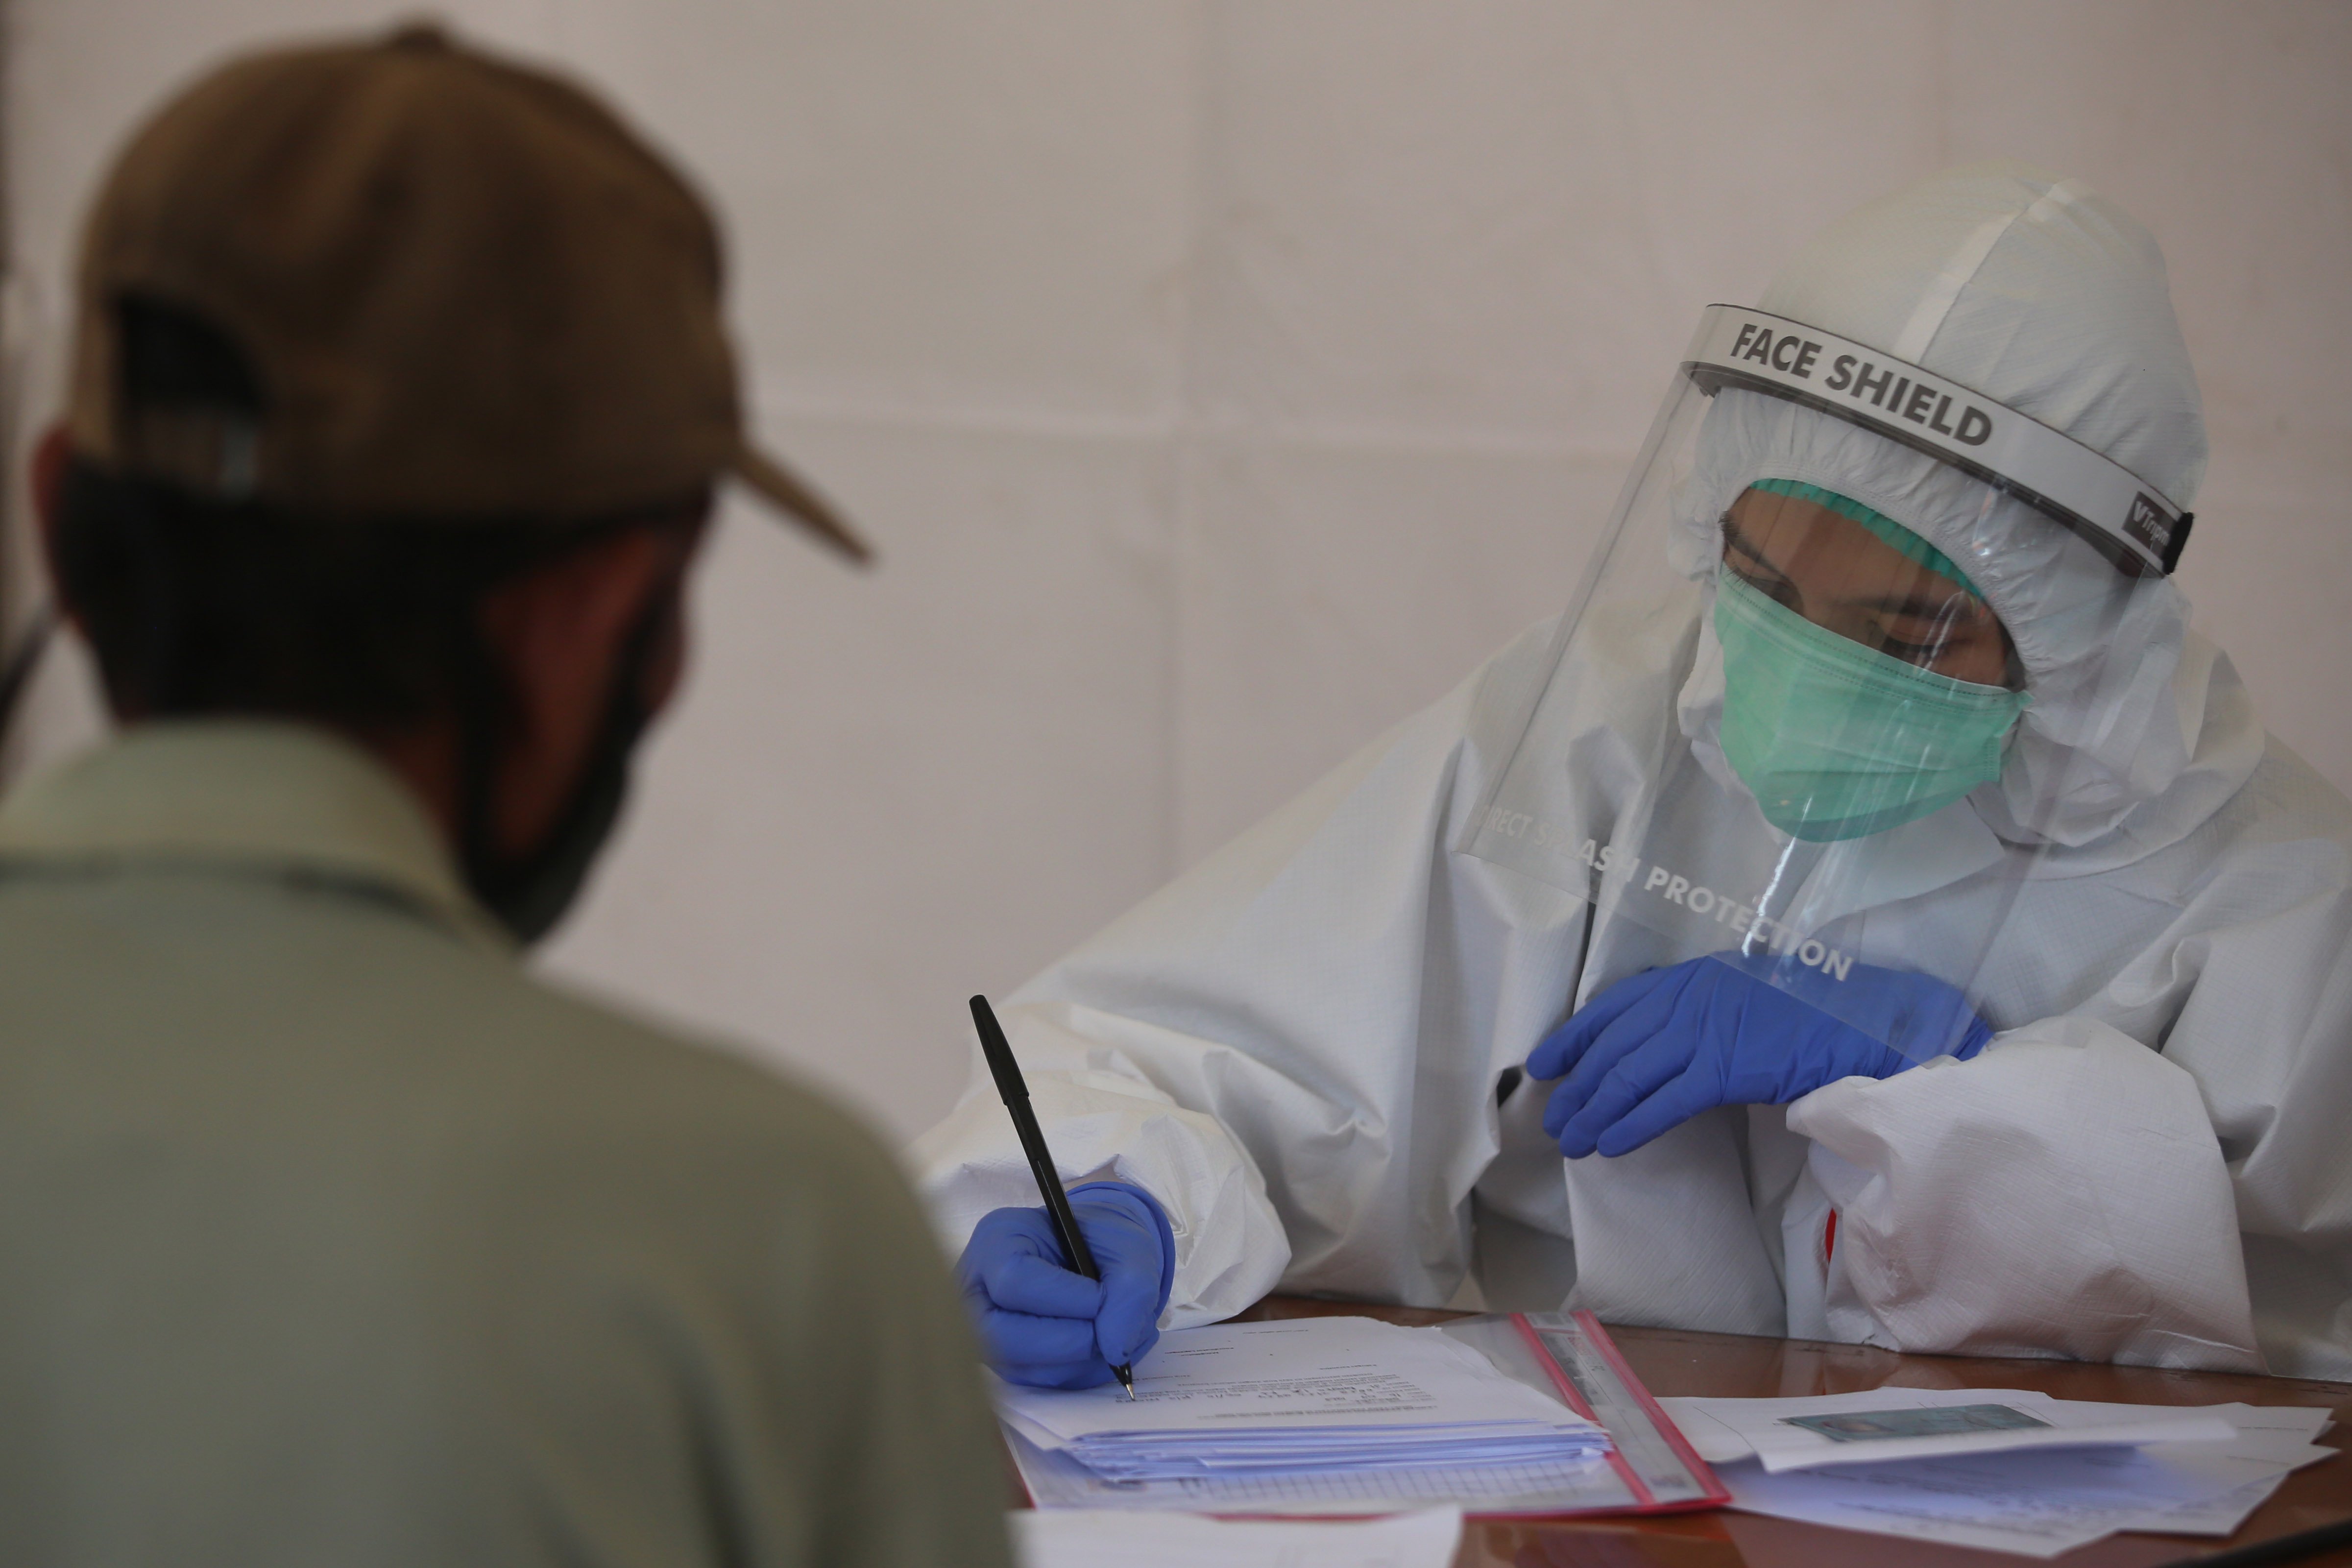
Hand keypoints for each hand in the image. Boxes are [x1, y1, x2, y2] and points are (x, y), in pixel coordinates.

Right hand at [956, 1181, 1174, 1389]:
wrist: (1101, 1253)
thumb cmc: (1104, 1239)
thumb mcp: (1129, 1245)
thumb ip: (1131, 1288)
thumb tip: (1116, 1351)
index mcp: (997, 1241)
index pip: (1014, 1279)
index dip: (1063, 1298)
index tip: (1102, 1298)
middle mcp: (979, 1289)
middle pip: (1001, 1336)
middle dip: (1067, 1342)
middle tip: (1111, 1332)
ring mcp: (987, 1332)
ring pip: (1023, 1369)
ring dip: (1082, 1362)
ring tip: (1120, 1332)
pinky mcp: (1010, 1362)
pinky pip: (1041, 1383)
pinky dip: (1083, 1372)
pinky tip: (1107, 1345)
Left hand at [1528, 953, 1992, 1157]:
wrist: (1871, 1021)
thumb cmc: (1815, 1014)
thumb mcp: (1744, 997)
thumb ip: (1700, 1012)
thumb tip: (1659, 1047)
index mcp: (1693, 976)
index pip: (1613, 1006)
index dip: (1573, 1036)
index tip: (1544, 1062)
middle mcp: (1690, 996)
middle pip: (1613, 1046)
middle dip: (1577, 1085)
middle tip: (1553, 1118)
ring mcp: (1706, 1029)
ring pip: (1628, 1075)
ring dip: (1594, 1111)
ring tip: (1572, 1141)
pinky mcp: (1726, 1066)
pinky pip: (1663, 1101)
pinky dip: (1630, 1124)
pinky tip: (1610, 1145)